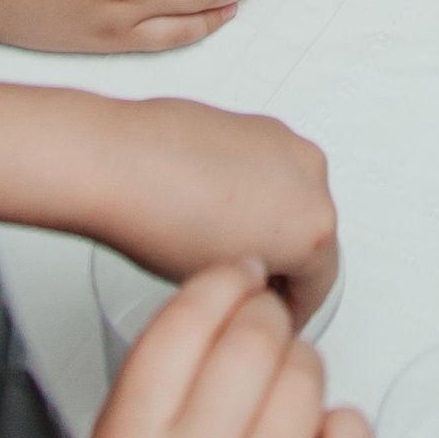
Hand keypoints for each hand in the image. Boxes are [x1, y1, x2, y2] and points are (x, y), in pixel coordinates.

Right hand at [61, 259, 372, 437]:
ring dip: (304, 370)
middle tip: (266, 330)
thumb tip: (226, 292)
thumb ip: (157, 379)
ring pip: (306, 382)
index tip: (242, 275)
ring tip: (285, 394)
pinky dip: (347, 427)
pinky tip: (322, 436)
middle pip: (254, 339)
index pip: (187, 321)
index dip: (224, 281)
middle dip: (268, 318)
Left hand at [85, 93, 342, 323]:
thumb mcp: (221, 283)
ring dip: (268, 219)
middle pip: (310, 235)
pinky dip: (250, 186)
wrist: (119, 163)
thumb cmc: (159, 220)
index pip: (319, 285)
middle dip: (282, 261)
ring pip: (290, 196)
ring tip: (220, 239)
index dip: (291, 310)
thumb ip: (259, 283)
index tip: (274, 314)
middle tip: (246, 283)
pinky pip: (268, 167)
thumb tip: (256, 279)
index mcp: (313, 226)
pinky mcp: (259, 123)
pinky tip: (210, 204)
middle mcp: (310, 176)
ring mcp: (284, 143)